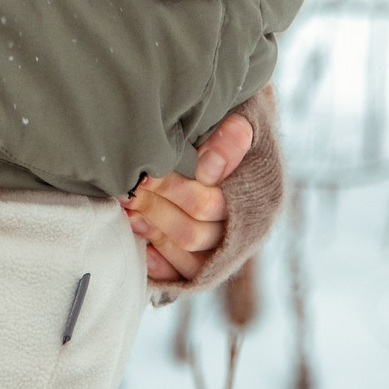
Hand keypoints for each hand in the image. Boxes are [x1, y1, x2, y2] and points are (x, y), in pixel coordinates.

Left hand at [125, 110, 254, 283]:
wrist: (234, 125)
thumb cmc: (232, 117)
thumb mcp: (241, 114)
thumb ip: (229, 137)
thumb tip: (208, 170)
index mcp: (261, 189)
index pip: (209, 203)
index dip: (174, 189)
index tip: (145, 173)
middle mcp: (250, 224)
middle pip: (193, 232)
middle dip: (155, 208)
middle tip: (128, 189)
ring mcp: (230, 245)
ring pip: (186, 250)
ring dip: (152, 229)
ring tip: (127, 207)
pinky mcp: (211, 260)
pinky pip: (184, 273)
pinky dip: (158, 260)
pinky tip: (139, 240)